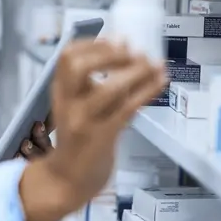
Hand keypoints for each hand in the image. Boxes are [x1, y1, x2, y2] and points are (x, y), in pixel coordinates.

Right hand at [17, 40, 167, 220]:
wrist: (68, 180)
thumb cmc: (78, 140)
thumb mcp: (77, 107)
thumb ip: (92, 86)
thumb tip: (126, 53)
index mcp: (60, 93)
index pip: (67, 57)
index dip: (93, 43)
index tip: (117, 41)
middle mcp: (67, 104)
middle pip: (79, 66)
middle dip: (110, 54)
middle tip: (133, 53)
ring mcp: (83, 122)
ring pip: (109, 88)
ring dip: (136, 72)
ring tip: (155, 65)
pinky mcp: (102, 137)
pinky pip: (128, 108)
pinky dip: (147, 91)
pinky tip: (160, 82)